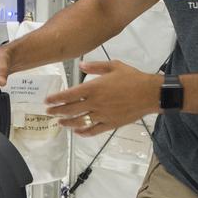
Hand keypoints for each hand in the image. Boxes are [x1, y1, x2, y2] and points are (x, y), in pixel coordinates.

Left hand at [45, 60, 159, 134]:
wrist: (150, 93)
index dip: (56, 99)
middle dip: (57, 112)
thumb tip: (81, 65)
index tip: (47, 101)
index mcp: (94, 87)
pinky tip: (78, 132)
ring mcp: (102, 115)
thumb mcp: (114, 66)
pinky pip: (94, 130)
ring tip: (61, 123)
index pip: (69, 95)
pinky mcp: (110, 124)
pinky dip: (84, 132)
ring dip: (68, 123)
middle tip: (49, 113)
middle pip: (71, 110)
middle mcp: (95, 102)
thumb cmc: (133, 78)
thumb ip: (96, 66)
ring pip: (80, 121)